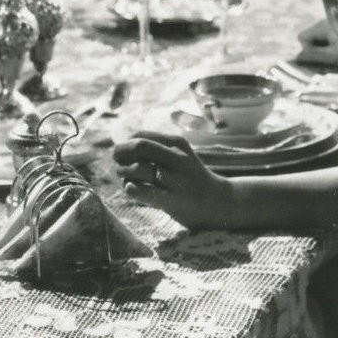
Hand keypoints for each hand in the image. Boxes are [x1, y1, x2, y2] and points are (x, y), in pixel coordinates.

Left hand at [112, 131, 232, 228]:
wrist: (220, 202)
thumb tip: (123, 142)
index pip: (141, 135)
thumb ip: (157, 147)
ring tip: (124, 177)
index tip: (123, 152)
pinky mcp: (173, 201)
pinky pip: (143, 191)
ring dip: (123, 172)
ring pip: (138, 168)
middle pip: (139, 146)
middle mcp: (178, 158)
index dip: (125, 142)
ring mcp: (176, 180)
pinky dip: (131, 188)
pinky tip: (132, 189)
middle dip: (120, 152)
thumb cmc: (192, 177)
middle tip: (116, 161)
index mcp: (178, 143)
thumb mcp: (180, 155)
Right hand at [295, 18, 337, 69]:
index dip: (308, 50)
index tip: (324, 57)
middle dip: (321, 51)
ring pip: (326, 40)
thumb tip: (297, 57)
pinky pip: (337, 40)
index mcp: (324, 26)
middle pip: (314, 38)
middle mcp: (330, 22)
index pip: (303, 37)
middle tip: (337, 60)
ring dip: (332, 51)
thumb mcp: (337, 56)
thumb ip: (316, 56)